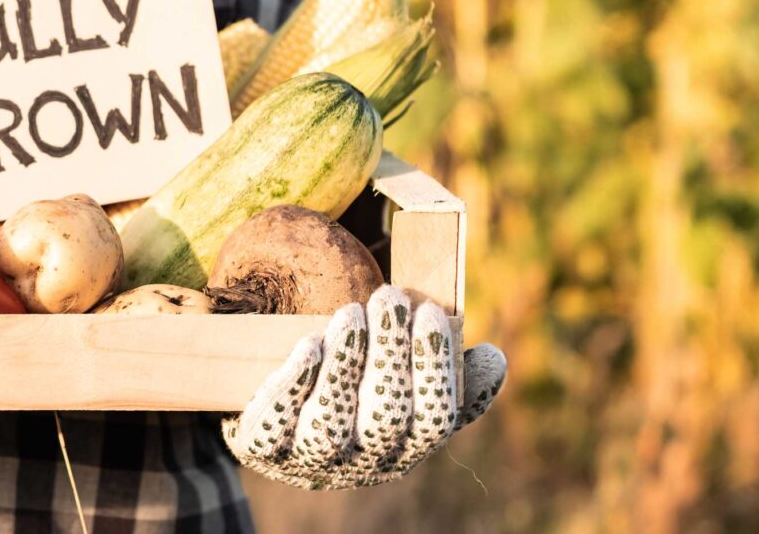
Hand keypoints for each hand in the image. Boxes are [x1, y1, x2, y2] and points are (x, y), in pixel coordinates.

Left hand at [222, 286, 506, 489]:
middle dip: (391, 356)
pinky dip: (294, 385)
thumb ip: (448, 377)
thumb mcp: (403, 389)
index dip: (436, 369)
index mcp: (406, 446)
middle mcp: (363, 461)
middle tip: (390, 297)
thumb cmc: (354, 394)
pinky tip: (309, 345)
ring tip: (350, 314)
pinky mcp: (264, 448)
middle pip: (385, 419)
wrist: (275, 418)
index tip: (432, 312)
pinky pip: (275, 424)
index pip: (434, 419)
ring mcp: (311, 459)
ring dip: (344, 367)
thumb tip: (493, 360)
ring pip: (331, 425)